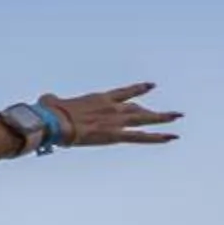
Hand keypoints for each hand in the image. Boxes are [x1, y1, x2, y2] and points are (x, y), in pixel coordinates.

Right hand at [41, 83, 179, 148]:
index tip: (151, 86)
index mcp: (99, 98)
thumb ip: (53, 99)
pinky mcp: (115, 135)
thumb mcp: (51, 101)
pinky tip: (171, 137)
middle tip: (170, 113)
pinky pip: (141, 137)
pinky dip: (157, 138)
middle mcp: (113, 107)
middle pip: (138, 108)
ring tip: (177, 118)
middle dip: (153, 111)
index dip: (138, 90)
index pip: (124, 93)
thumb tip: (46, 99)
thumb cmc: (49, 112)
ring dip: (163, 118)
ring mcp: (116, 121)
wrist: (55, 122)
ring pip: (146, 119)